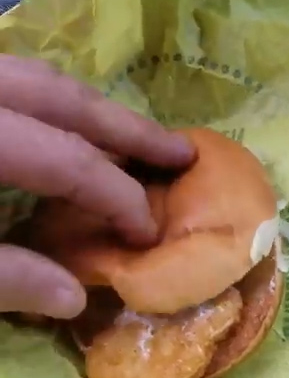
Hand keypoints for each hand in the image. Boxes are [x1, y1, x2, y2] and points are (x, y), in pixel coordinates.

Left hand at [0, 55, 194, 318]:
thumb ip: (4, 280)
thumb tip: (72, 298)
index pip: (70, 161)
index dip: (116, 199)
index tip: (147, 236)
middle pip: (67, 100)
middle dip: (129, 129)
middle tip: (182, 153)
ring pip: (39, 78)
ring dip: (92, 111)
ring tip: (134, 140)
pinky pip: (13, 83)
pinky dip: (50, 106)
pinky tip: (64, 133)